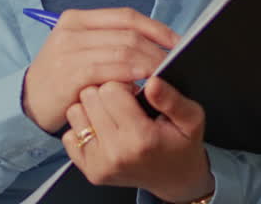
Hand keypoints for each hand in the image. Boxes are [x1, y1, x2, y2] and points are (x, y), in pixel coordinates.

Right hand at [23, 8, 178, 133]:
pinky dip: (131, 77)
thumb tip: (156, 44)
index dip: (157, 28)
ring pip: (123, 52)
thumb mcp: (83, 52)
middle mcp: (71, 30)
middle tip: (177, 64)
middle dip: (158, 50)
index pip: (127, 16)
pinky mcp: (69, 74)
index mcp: (77, 19)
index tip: (178, 42)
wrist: (28, 103)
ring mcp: (68, 51)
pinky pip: (110, 72)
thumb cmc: (63, 79)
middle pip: (128, 34)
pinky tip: (142, 87)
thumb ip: (112, 44)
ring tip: (165, 76)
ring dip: (149, 65)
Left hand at [60, 77, 214, 202]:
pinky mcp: (89, 171)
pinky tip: (103, 130)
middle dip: (106, 93)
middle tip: (124, 104)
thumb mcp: (192, 118)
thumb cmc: (181, 143)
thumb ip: (172, 99)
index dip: (123, 84)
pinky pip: (69, 134)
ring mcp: (99, 165)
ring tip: (113, 115)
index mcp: (141, 138)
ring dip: (92, 108)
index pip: (110, 89)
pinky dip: (83, 128)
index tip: (134, 93)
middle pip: (90, 97)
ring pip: (75, 112)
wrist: (174, 178)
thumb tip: (152, 81)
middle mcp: (116, 154)